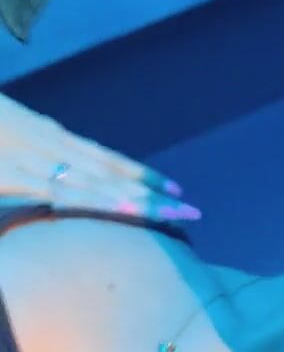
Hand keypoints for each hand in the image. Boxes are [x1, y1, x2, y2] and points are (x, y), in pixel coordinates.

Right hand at [0, 93, 200, 222]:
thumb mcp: (7, 148)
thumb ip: (27, 168)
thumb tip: (48, 182)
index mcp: (47, 136)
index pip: (105, 160)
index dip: (140, 174)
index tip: (174, 189)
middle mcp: (49, 144)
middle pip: (112, 173)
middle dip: (155, 195)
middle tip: (196, 212)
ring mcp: (35, 156)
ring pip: (98, 182)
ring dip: (140, 200)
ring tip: (177, 215)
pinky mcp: (16, 170)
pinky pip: (65, 188)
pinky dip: (99, 198)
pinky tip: (129, 207)